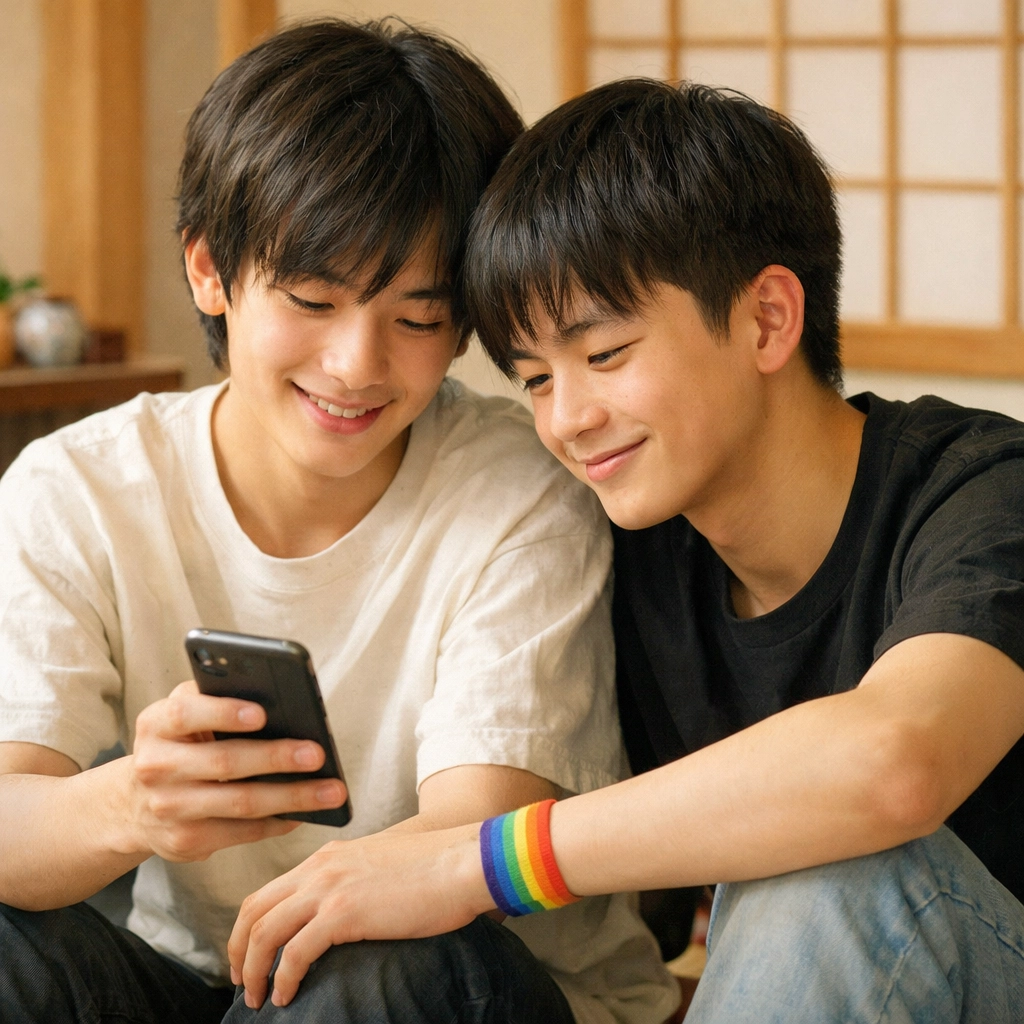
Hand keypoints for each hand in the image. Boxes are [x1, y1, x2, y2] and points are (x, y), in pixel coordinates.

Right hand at [127, 680, 347, 861]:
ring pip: (239, 803)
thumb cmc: (179, 742)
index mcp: (156, 725)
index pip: (185, 713)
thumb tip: (282, 701)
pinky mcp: (185, 842)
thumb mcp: (185, 713)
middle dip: (276, 758)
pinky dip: (278, 822)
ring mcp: (168, 809)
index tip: (263, 713)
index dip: (224, 713)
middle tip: (318, 754)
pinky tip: (306, 813)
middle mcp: (156, 767)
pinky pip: (242, 833)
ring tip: (331, 791)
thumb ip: (218, 698)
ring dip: (291, 798)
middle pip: (223, 763)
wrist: (132, 803)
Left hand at [228, 824, 492, 1008]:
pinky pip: (295, 952)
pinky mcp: (344, 912)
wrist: (464, 860)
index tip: (249, 956)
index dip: (248, 927)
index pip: (269, 890)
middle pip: (254, 909)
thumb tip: (346, 914)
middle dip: (237, 950)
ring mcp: (329, 887)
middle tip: (242, 981)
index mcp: (328, 856)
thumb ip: (355, 882)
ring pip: (264, 932)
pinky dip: (283, 978)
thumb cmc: (437, 868)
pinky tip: (287, 995)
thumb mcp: (382, 867)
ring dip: (254, 970)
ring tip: (258, 998)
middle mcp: (321, 867)